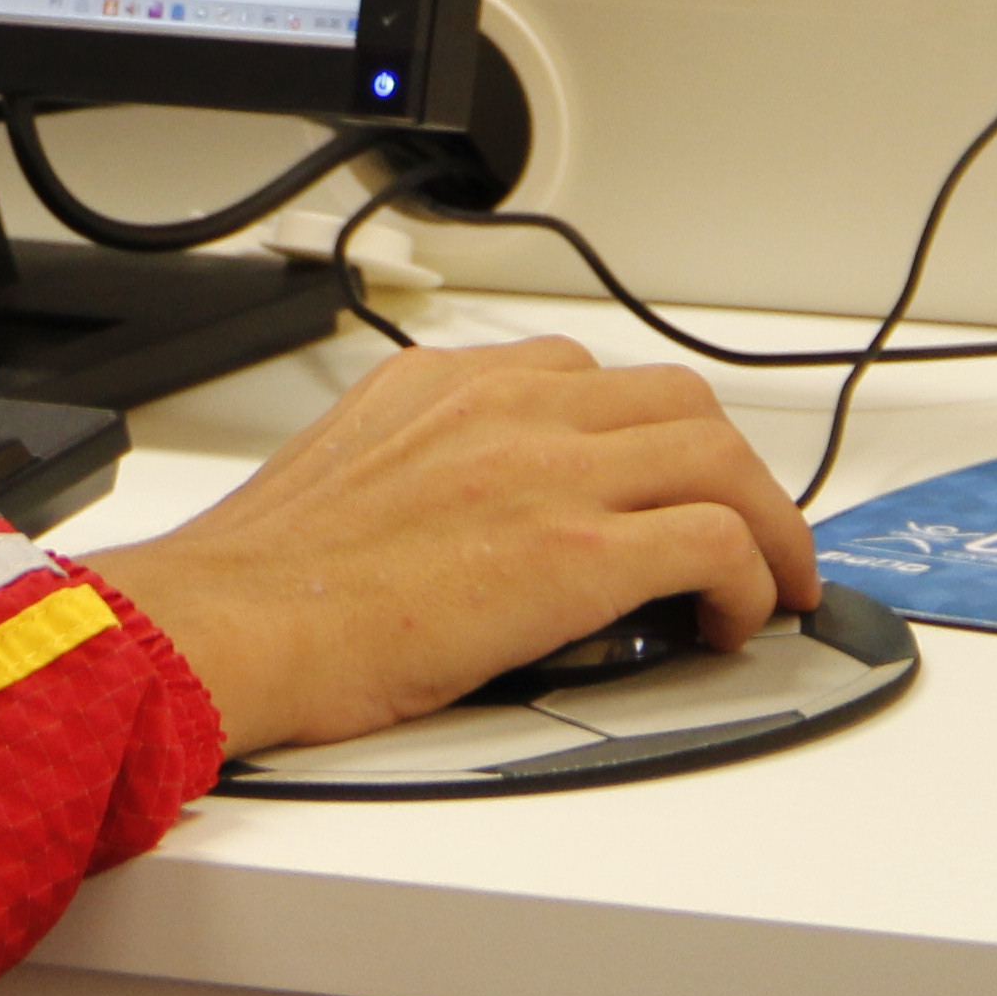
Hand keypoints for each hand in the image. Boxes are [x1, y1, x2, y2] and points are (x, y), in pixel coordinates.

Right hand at [83, 338, 821, 756]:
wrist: (227, 621)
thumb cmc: (264, 580)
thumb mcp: (345, 473)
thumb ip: (423, 463)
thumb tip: (473, 519)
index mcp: (441, 384)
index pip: (583, 374)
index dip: (643, 433)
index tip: (658, 477)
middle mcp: (504, 405)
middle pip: (674, 400)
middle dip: (724, 465)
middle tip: (743, 526)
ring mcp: (547, 470)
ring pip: (717, 454)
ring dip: (763, 518)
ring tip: (769, 577)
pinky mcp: (579, 552)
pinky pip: (717, 541)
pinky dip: (751, 577)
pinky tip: (733, 621)